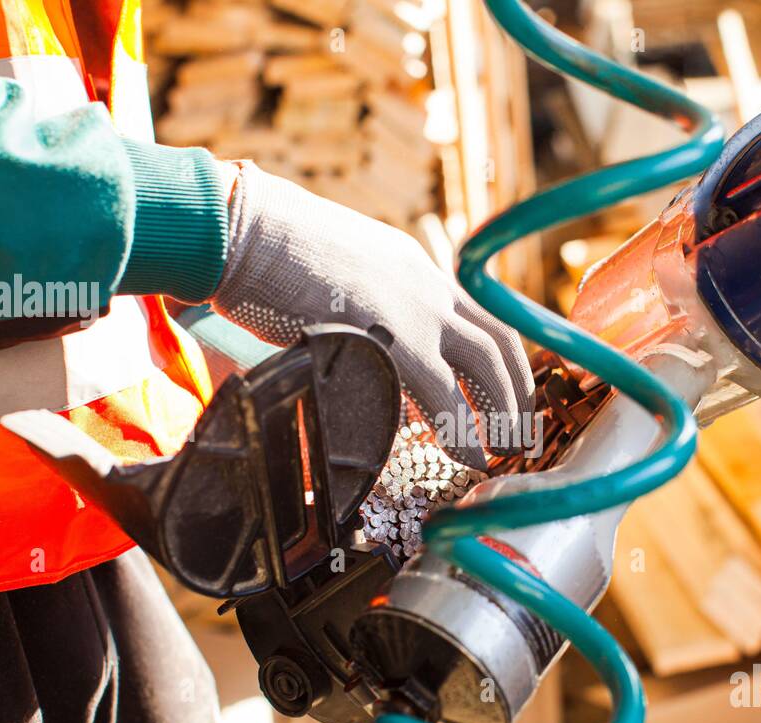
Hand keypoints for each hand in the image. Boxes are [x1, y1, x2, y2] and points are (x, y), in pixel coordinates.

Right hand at [209, 162, 532, 468]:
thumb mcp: (336, 270)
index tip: (507, 394)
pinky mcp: (389, 336)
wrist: (240, 228)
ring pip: (484, 368)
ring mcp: (413, 308)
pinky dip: (462, 430)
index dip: (501, 360)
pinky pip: (441, 393)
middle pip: (499, 343)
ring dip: (501, 416)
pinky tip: (467, 456)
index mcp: (415, 268)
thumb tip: (361, 340)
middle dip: (517, 393)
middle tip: (520, 433)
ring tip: (501, 454)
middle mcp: (427, 285)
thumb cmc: (267, 252)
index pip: (479, 316)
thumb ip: (363, 304)